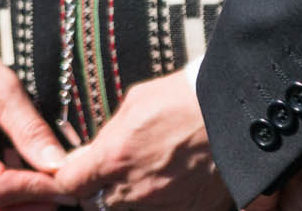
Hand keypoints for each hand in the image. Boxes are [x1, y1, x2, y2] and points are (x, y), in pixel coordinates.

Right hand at [0, 35, 70, 210]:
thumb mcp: (0, 85)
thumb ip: (29, 127)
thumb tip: (59, 165)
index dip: (36, 190)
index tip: (67, 181)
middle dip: (30, 207)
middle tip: (63, 192)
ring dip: (20, 205)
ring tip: (49, 186)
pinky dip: (7, 197)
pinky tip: (28, 180)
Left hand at [52, 71, 229, 209]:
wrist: (233, 115)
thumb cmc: (182, 101)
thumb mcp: (131, 106)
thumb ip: (106, 137)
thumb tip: (88, 155)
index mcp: (114, 158)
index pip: (69, 184)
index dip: (67, 177)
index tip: (73, 171)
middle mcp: (135, 190)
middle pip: (97, 203)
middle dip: (98, 189)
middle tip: (110, 170)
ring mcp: (164, 206)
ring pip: (128, 209)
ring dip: (129, 195)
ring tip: (144, 172)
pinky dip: (160, 202)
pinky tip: (168, 181)